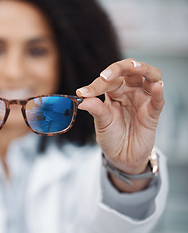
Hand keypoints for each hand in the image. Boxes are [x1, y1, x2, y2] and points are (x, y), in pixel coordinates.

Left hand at [76, 58, 163, 179]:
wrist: (122, 156)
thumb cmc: (111, 136)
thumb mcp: (101, 122)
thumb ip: (96, 109)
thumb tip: (82, 100)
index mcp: (114, 91)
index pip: (107, 80)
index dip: (95, 86)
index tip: (82, 93)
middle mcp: (130, 91)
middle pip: (129, 70)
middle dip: (118, 68)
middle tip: (106, 76)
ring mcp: (143, 99)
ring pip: (149, 76)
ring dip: (143, 69)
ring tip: (134, 67)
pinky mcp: (152, 112)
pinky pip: (158, 100)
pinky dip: (158, 92)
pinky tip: (156, 86)